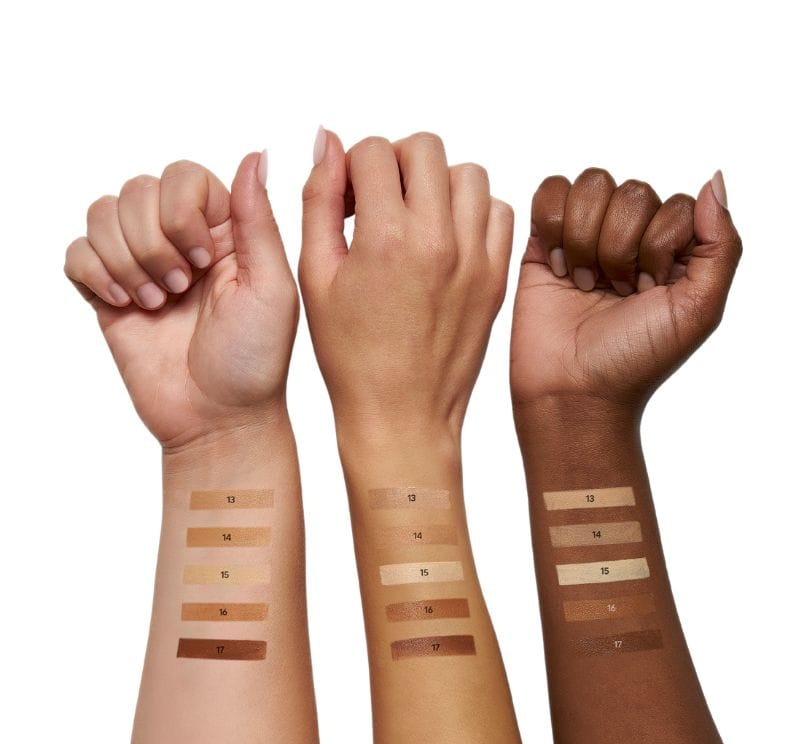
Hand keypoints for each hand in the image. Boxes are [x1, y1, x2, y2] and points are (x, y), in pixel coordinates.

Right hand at [65, 153, 298, 447]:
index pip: (183, 176)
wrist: (217, 419)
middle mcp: (180, 241)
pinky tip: (126, 307)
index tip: (200, 261)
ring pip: (102, 214)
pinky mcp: (109, 293)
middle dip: (152, 242)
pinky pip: (76, 252)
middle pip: (137, 190)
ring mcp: (142, 266)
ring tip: (157, 304)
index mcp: (224, 233)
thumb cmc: (255, 360)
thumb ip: (258, 221)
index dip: (180, 211)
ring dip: (126, 261)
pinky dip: (95, 274)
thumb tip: (256, 153)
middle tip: (180, 290)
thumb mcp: (271, 287)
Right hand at [298, 130, 513, 442]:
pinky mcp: (496, 276)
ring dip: (436, 182)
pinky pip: (498, 211)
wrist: (401, 413)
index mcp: (385, 239)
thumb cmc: (351, 356)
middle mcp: (437, 240)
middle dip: (394, 163)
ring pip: (467, 173)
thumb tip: (327, 141)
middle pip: (425, 149)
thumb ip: (318, 201)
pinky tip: (446, 237)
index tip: (346, 200)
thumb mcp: (316, 276)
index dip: (351, 167)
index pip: (374, 150)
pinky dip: (472, 211)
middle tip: (379, 201)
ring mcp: (475, 258)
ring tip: (414, 218)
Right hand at [510, 169, 742, 407]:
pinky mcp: (543, 241)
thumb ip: (722, 244)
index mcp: (673, 251)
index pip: (675, 204)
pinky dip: (553, 227)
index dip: (658, 245)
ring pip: (590, 186)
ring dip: (586, 240)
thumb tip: (715, 180)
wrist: (572, 389)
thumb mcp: (700, 310)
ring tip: (585, 283)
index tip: (645, 292)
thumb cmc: (634, 360)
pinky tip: (558, 268)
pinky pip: (550, 192)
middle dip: (620, 249)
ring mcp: (586, 236)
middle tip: (613, 293)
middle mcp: (631, 237)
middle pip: (631, 192)